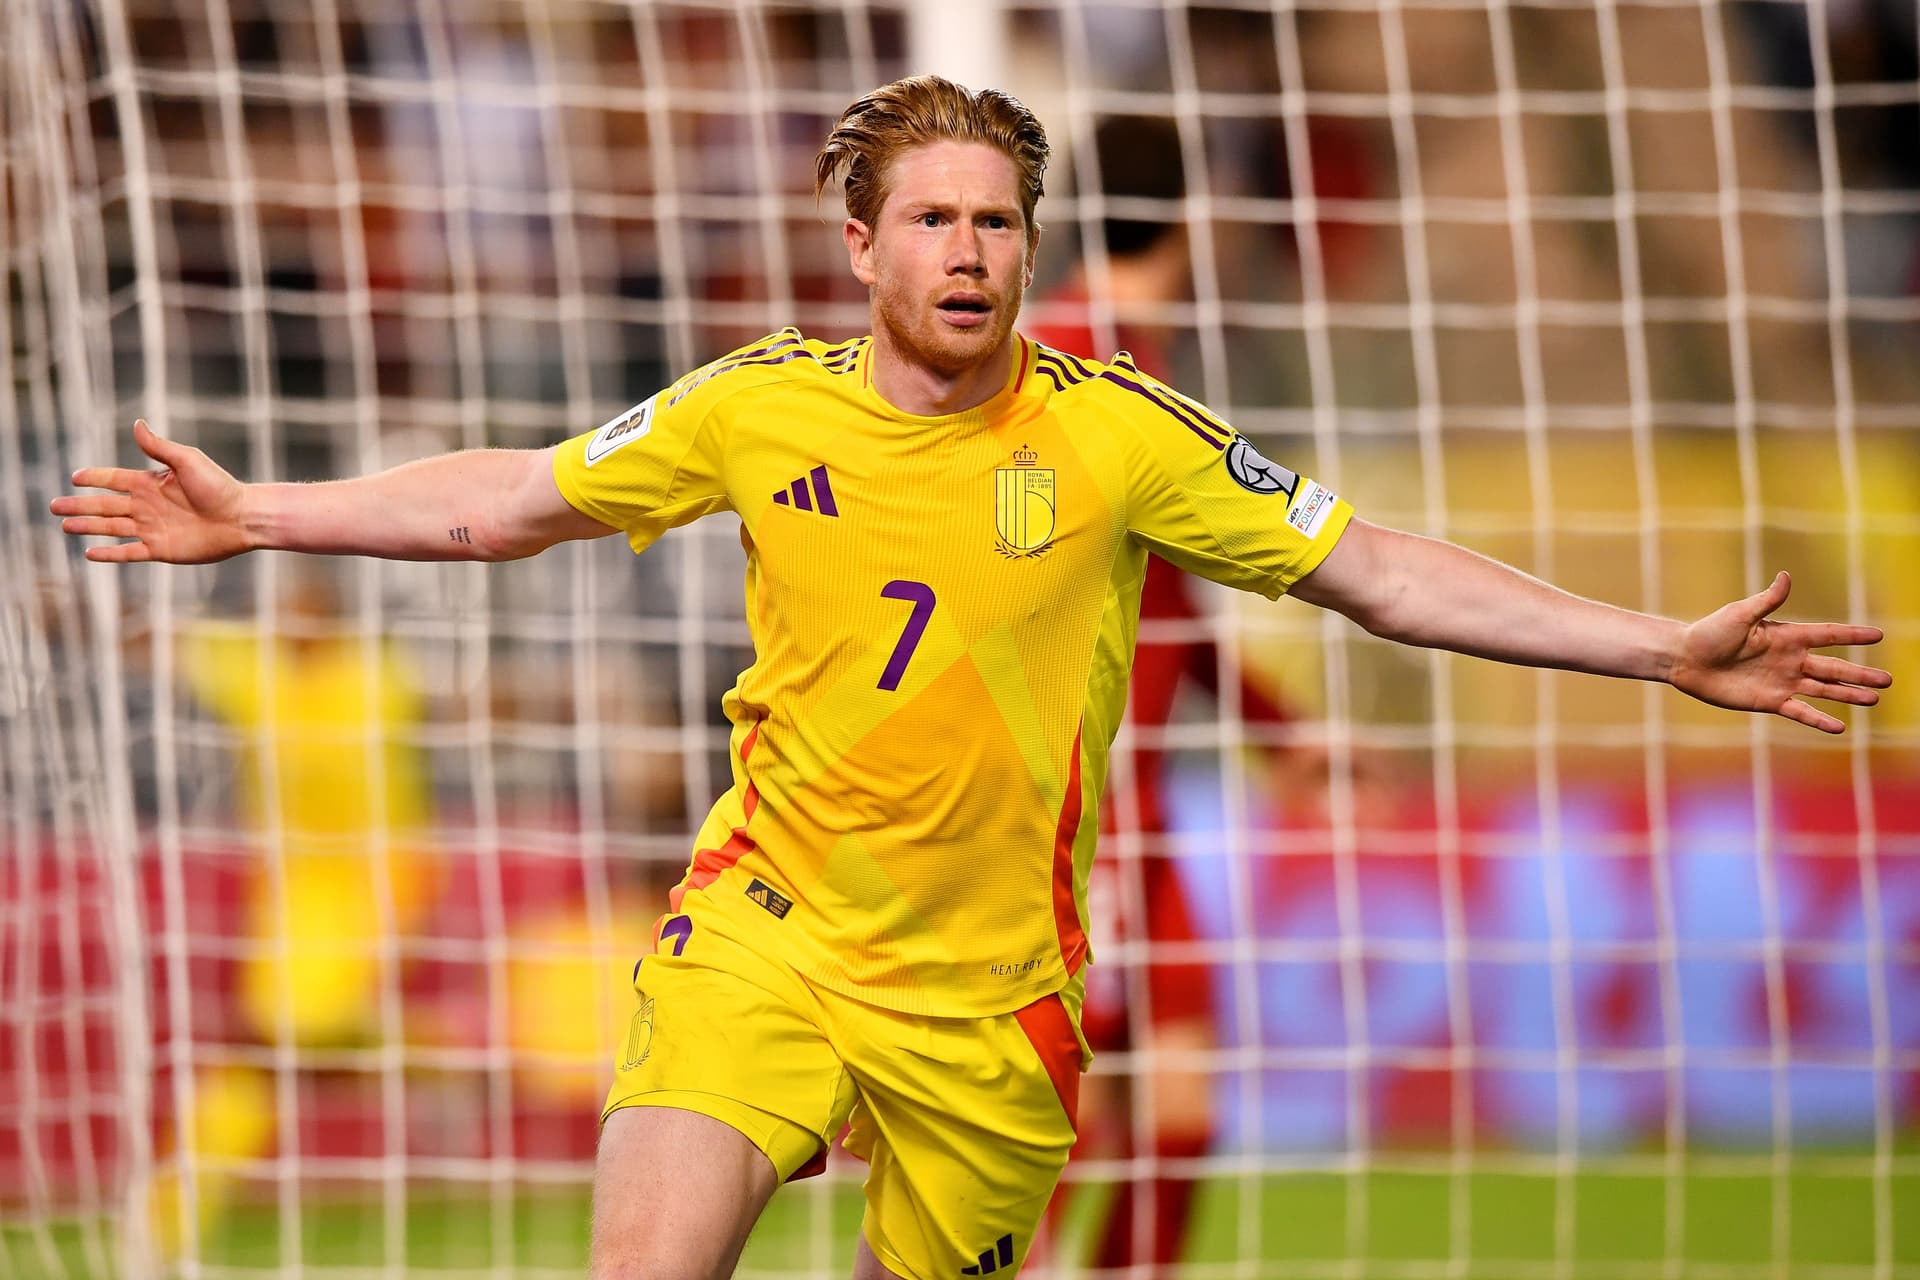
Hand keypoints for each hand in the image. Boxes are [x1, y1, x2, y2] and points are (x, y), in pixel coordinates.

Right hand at [51, 419, 252, 563]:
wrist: (242, 518)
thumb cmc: (220, 486)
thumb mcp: (188, 461)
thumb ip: (159, 447)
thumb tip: (138, 423)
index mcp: (151, 482)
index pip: (114, 479)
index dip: (94, 478)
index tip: (73, 478)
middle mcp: (148, 505)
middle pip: (105, 505)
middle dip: (79, 506)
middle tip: (54, 507)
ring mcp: (152, 528)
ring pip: (112, 528)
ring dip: (88, 527)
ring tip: (65, 526)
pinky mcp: (160, 549)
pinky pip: (129, 552)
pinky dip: (110, 553)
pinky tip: (90, 553)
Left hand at [1670, 571, 1891, 733]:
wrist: (1685, 660)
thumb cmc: (1709, 632)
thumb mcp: (1740, 614)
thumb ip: (1767, 601)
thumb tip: (1786, 576)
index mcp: (1786, 636)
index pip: (1828, 635)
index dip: (1853, 635)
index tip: (1879, 634)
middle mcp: (1790, 659)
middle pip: (1834, 667)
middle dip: (1860, 673)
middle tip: (1889, 680)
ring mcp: (1782, 681)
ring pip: (1824, 689)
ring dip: (1848, 694)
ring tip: (1874, 699)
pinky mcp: (1769, 701)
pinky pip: (1800, 711)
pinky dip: (1818, 719)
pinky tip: (1839, 726)